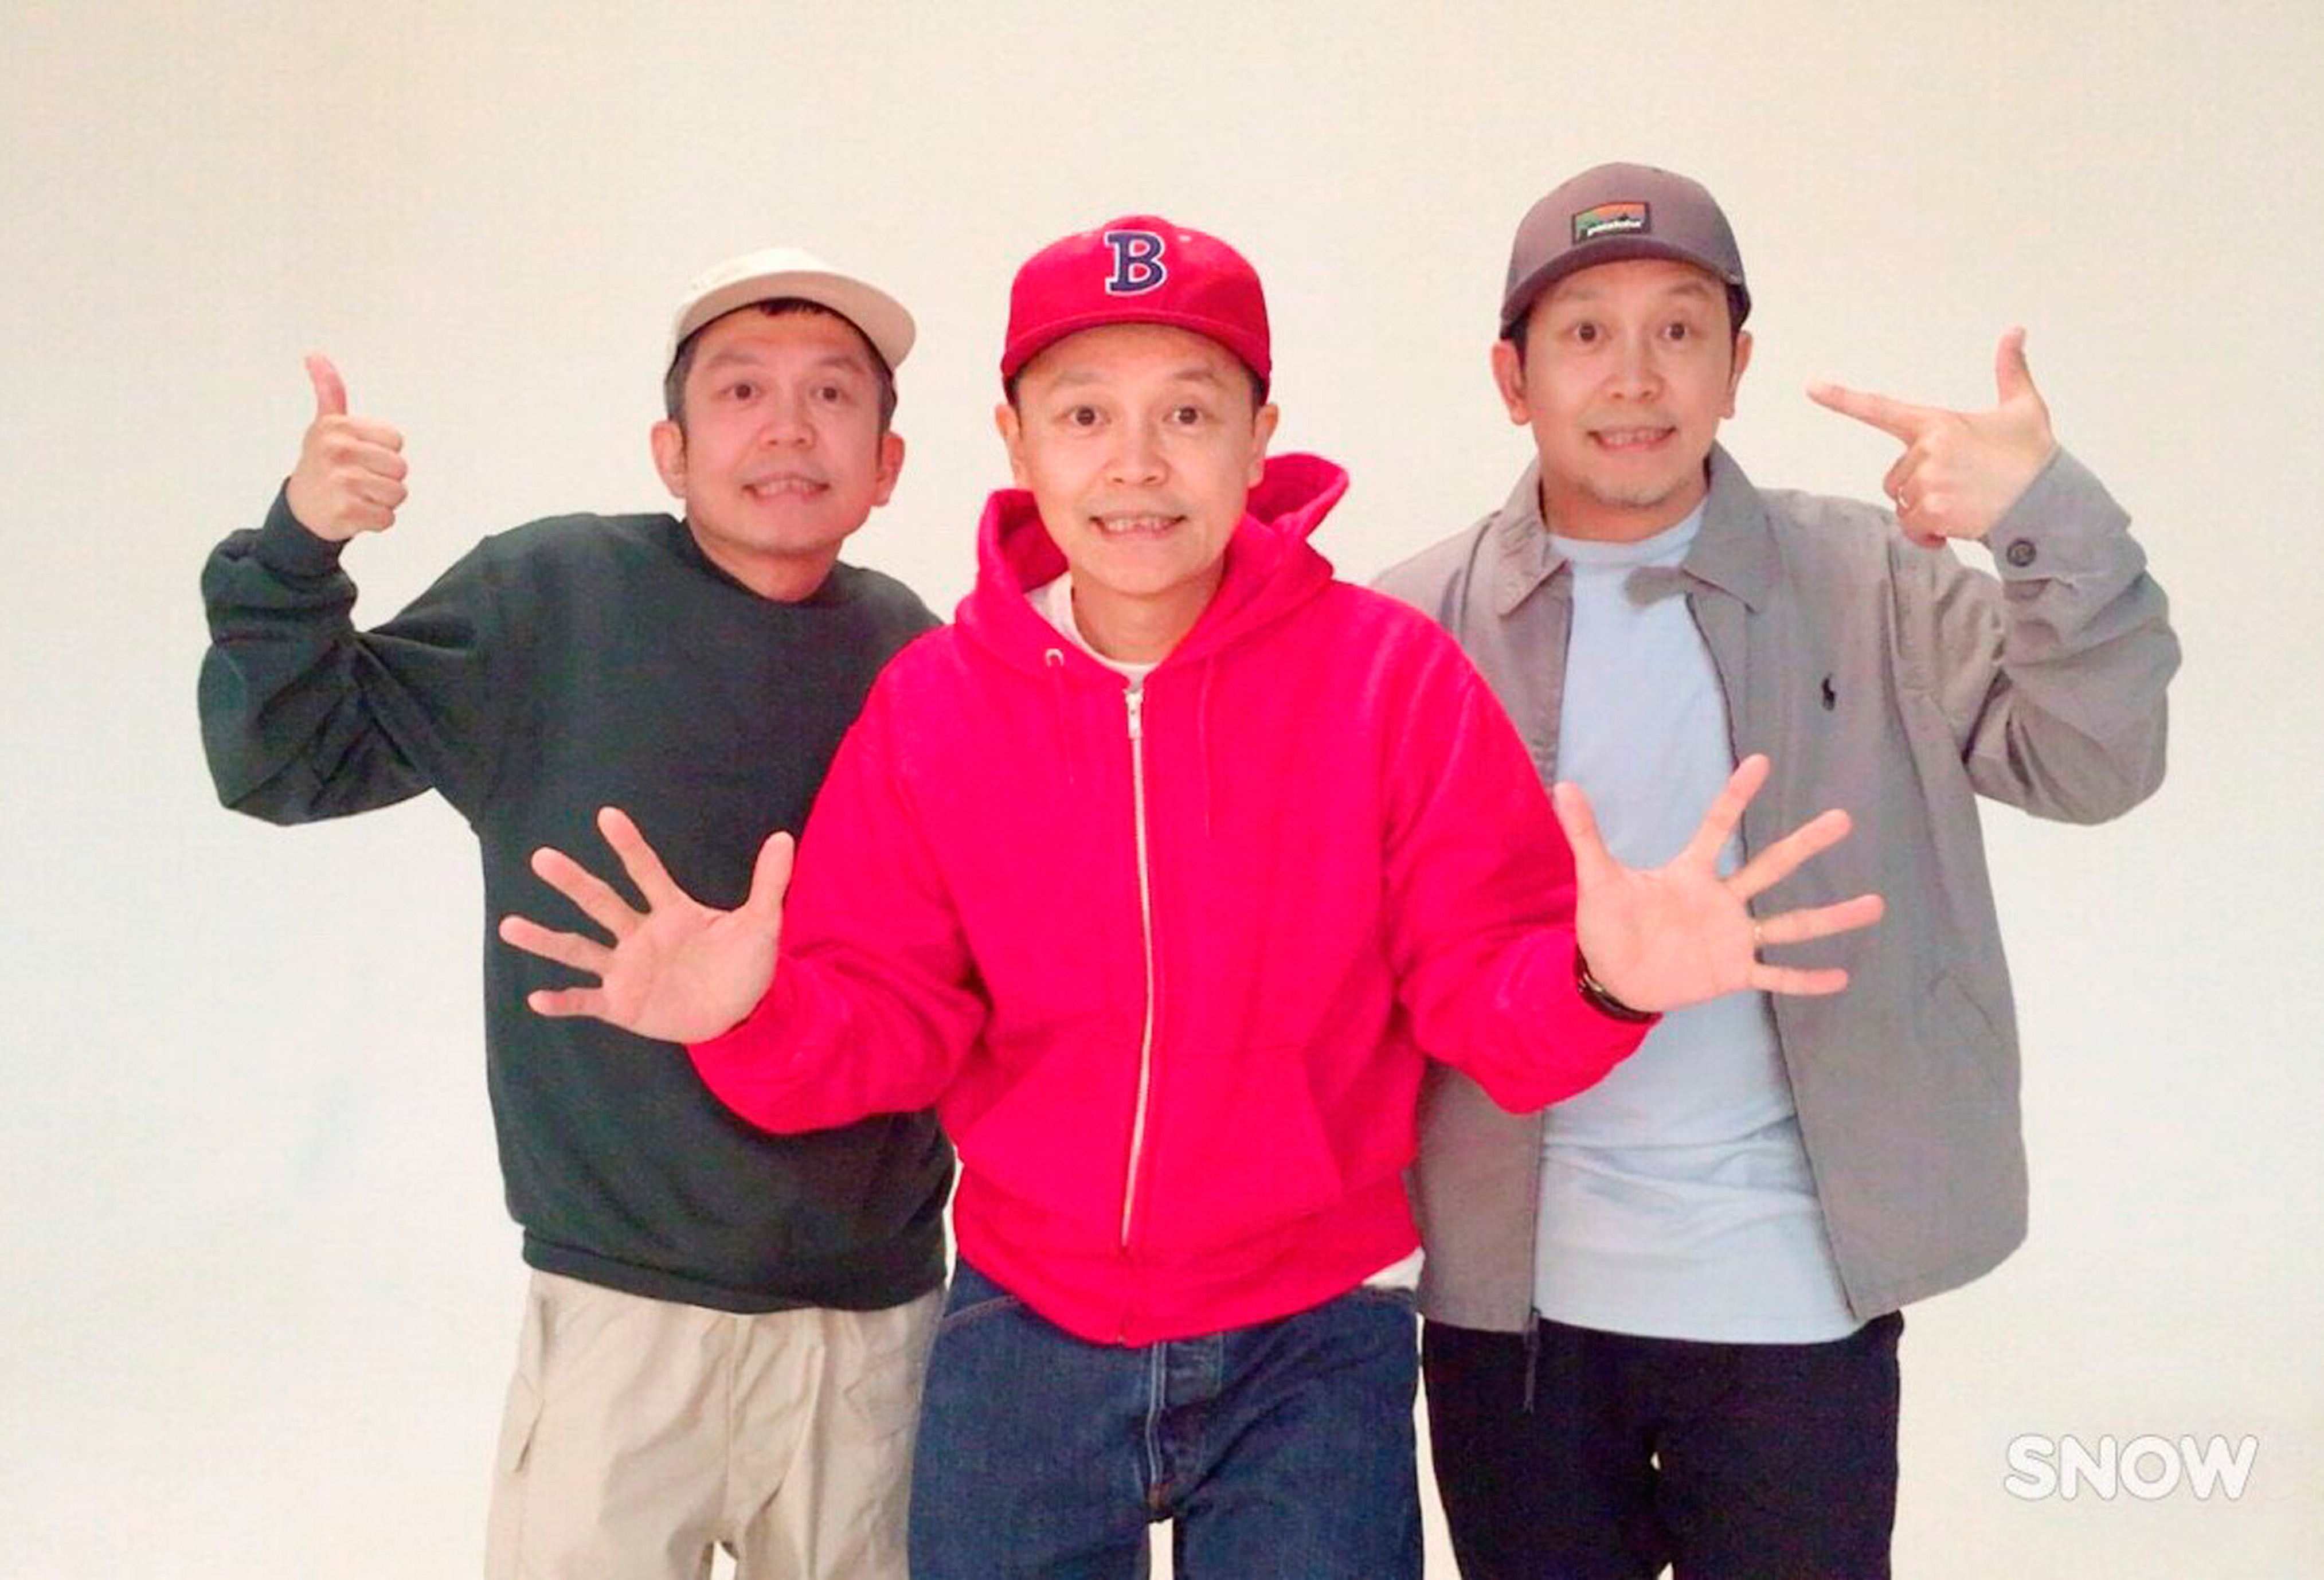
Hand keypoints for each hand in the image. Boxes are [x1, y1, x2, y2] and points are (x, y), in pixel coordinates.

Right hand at [283, 353, 408, 541]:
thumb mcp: (325, 425)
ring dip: (382, 500)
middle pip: (400, 468)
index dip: (383, 452)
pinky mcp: (346, 510)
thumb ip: (329, 391)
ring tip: (357, 495)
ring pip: (398, 494)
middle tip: (358, 480)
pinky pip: (387, 518)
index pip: (396, 440)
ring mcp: (341, 481)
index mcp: (337, 427)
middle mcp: (338, 450)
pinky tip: (354, 513)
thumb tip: (315, 355)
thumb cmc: (322, 464)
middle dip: (385, 478)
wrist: (301, 510)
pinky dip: (376, 521)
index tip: (359, 456)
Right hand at [497, 807, 795, 1043]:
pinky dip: (563, 1001)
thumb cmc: (745, 963)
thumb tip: (785, 837)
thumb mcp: (761, 924)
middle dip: (573, 882)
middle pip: (602, 902)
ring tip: (511, 925)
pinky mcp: (621, 1004)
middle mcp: (641, 934)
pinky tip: (537, 999)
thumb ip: (769, 883)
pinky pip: (586, 1001)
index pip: (647, 871)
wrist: (741, 1014)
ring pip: (580, 949)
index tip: (607, 816)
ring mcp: (627, 969)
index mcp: (672, 910)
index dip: (628, 845)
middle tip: (542, 857)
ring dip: (546, 940)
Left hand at [1554, 755, 1884, 1011]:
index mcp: (1691, 873)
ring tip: (1875, 903)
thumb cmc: (1607, 926)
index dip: (1737, 796)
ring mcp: (1732, 937)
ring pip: (1790, 923)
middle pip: (1770, 866)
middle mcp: (1722, 900)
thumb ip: (1586, 835)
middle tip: (1843, 818)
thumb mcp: (1598, 880)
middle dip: (1804, 844)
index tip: (1761, 761)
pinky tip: (1842, 977)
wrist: (1610, 980)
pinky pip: (1776, 975)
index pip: (1717, 826)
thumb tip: (1563, 785)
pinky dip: (1806, 979)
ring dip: (1830, 916)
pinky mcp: (1733, 972)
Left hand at [1807, 328, 2057, 549]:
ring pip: (1903, 504)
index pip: (1881, 408)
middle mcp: (1927, 450)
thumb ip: (2010, 370)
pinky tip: (1957, 527)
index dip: (1843, 398)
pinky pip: (1913, 527)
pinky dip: (1929, 534)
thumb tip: (2015, 331)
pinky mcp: (1933, 511)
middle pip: (1895, 477)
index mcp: (1938, 423)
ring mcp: (1928, 481)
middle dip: (1918, 488)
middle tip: (1960, 487)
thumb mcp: (2023, 408)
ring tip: (1963, 505)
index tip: (1811, 387)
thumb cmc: (2034, 456)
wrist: (2051, 501)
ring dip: (1925, 512)